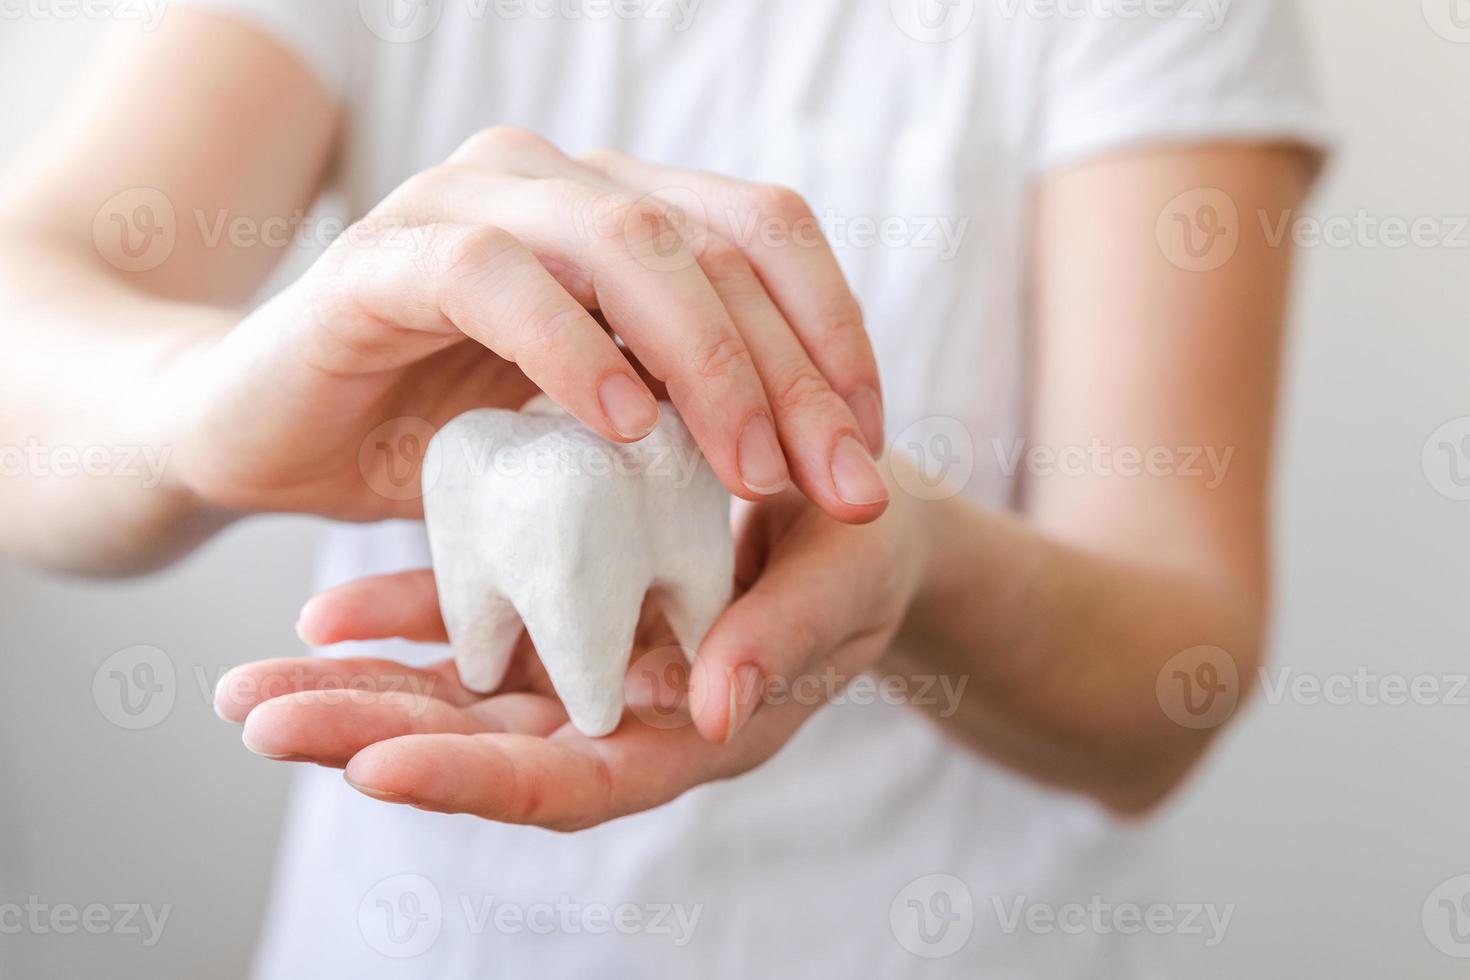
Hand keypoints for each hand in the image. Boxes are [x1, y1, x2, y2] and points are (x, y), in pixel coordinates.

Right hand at [166, 128, 888, 524]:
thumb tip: (814, 461)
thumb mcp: (584, 433)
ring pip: (626, 242)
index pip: (764, 233)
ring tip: (751, 473)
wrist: (257, 436)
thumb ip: (680, 415)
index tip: (868, 449)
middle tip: (843, 488)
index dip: (835, 333)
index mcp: (614, 211)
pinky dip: (571, 350)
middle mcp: (553, 183)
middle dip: (796, 372)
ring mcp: (467, 203)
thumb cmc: (431, 436)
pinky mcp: (384, 257)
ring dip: (707, 362)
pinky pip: (496, 277)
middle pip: (716, 243)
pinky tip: (623, 430)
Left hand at [214, 467, 930, 830]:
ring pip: (461, 695)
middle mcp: (625, 711)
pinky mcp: (567, 602)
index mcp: (696, 729)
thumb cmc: (867, 552)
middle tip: (258, 717)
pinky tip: (330, 615)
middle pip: (487, 748)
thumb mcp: (844, 584)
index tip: (375, 767)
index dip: (480, 780)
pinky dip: (405, 619)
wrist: (857, 510)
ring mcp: (588, 661)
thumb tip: (705, 706)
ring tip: (252, 688)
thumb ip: (782, 644)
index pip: (577, 779)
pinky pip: (477, 619)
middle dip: (370, 737)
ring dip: (358, 691)